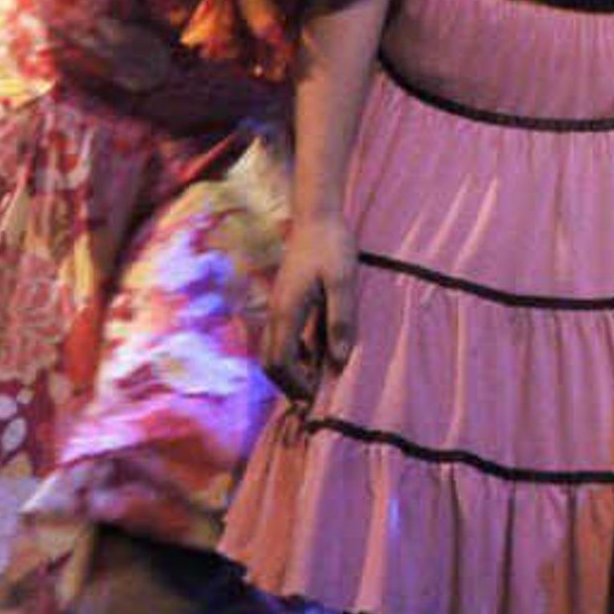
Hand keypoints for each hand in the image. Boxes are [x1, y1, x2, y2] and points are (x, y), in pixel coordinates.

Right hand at [264, 211, 359, 402]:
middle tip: (315, 397)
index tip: (317, 396)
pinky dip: (294, 355)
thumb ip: (341, 321)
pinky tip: (317, 353)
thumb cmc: (332, 246)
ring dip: (291, 370)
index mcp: (288, 311)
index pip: (279, 362)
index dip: (295, 385)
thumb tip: (338, 362)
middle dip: (288, 384)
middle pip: (269, 362)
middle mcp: (276, 312)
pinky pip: (282, 337)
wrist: (317, 216)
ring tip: (318, 380)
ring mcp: (278, 307)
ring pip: (273, 351)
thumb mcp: (343, 283)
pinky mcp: (284, 301)